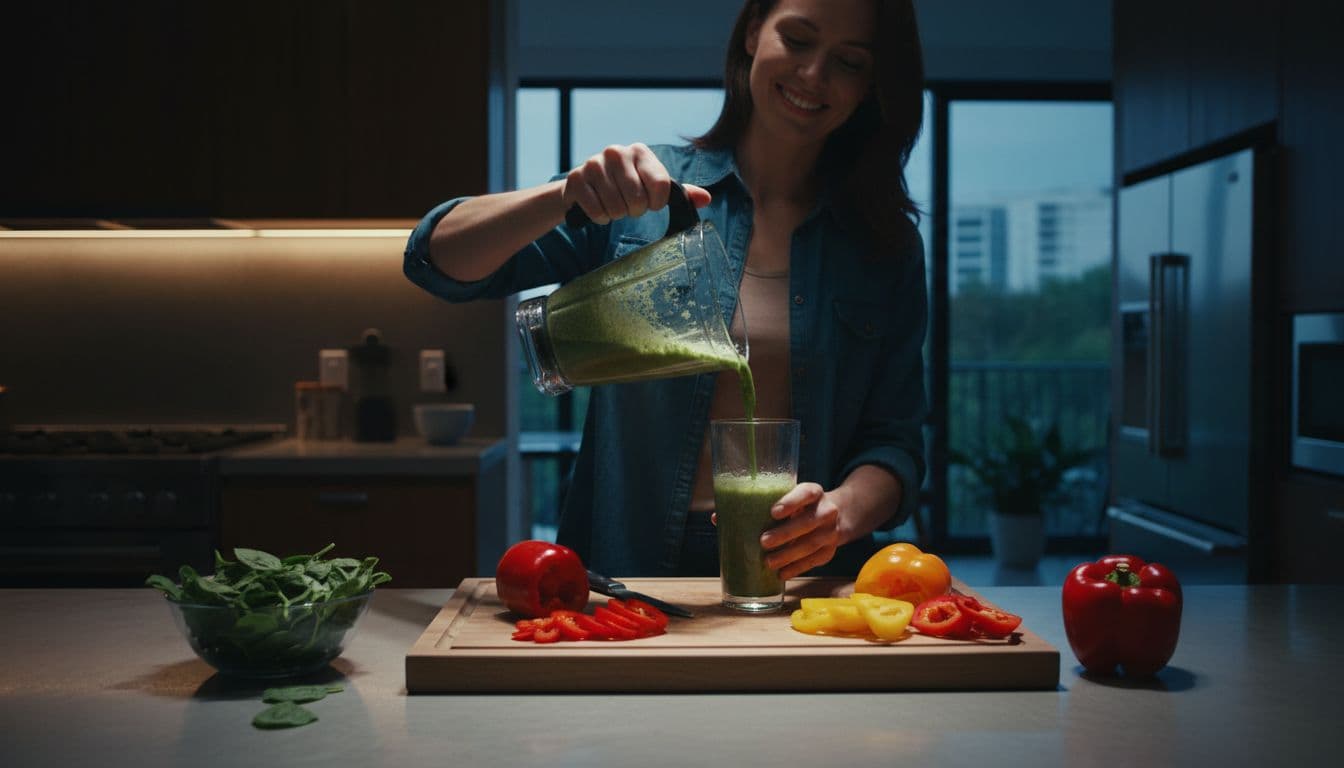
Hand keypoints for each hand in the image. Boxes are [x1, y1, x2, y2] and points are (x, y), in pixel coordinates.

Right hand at [562, 143, 710, 224]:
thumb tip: (706, 199)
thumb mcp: (652, 187)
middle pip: (637, 200)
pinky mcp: (575, 179)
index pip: (660, 185)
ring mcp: (593, 164)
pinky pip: (596, 212)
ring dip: (616, 215)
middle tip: (629, 206)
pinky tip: (598, 208)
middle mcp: (616, 152)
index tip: (651, 204)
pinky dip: (600, 217)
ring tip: (614, 206)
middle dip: (635, 211)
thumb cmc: (625, 187)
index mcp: (640, 151)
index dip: (657, 203)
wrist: (584, 187)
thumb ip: (678, 193)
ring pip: (616, 208)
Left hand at [760, 482, 841, 579]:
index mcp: (814, 492)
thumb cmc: (802, 506)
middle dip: (785, 534)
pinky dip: (796, 568)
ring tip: (769, 562)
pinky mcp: (829, 550)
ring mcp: (831, 531)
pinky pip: (813, 561)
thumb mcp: (793, 496)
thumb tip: (734, 517)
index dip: (791, 502)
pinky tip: (782, 573)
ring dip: (788, 555)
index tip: (774, 512)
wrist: (835, 517)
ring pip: (810, 544)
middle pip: (807, 522)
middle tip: (764, 541)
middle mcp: (827, 510)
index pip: (806, 494)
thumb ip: (773, 502)